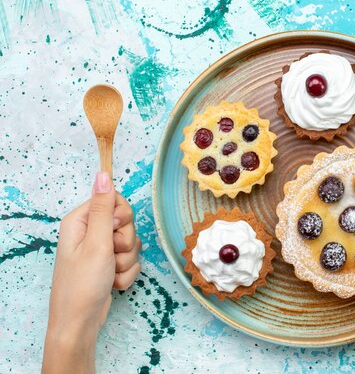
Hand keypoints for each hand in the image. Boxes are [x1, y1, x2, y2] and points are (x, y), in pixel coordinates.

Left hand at [42, 172, 140, 373]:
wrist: (80, 323)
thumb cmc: (83, 284)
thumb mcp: (96, 243)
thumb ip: (103, 208)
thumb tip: (103, 174)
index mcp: (80, 221)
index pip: (114, 200)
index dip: (122, 216)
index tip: (115, 230)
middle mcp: (89, 232)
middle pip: (126, 222)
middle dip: (125, 242)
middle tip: (111, 255)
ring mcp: (99, 250)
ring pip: (131, 243)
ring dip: (126, 261)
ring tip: (109, 273)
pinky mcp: (108, 264)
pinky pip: (130, 260)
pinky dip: (125, 273)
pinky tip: (112, 284)